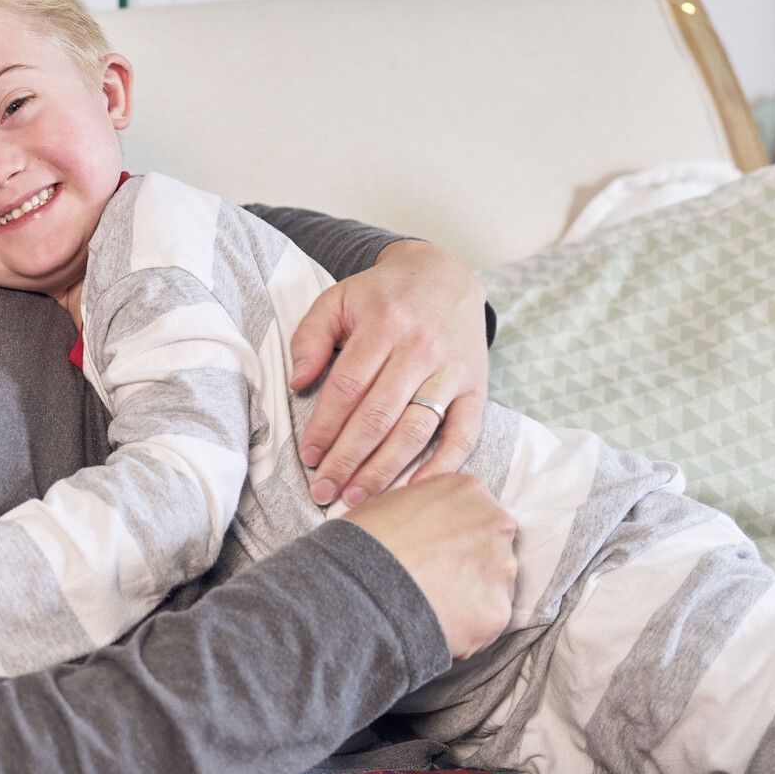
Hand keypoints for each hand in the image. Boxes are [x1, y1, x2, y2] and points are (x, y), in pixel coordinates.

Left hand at [288, 239, 489, 508]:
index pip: (348, 386)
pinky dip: (443, 465)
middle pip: (379, 416)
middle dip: (347, 459)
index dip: (325, 426)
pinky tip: (415, 489)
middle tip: (324, 490)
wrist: (446, 275)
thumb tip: (297, 382)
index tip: (308, 455)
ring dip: (384, 470)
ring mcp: (452, 370)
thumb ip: (310, 336)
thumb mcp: (338, 298)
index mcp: (384, 324)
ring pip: (415, 430)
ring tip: (356, 498)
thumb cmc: (383, 295)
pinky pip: (463, 433)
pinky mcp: (477, 387)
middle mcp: (421, 348)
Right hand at [344, 476, 516, 659]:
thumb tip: (423, 522)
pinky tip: (436, 625)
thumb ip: (423, 508)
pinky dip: (467, 628)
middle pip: (492, 548)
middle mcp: (495, 524)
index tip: (436, 554)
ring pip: (492, 586)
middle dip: (469, 566)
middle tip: (434, 582)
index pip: (476, 514)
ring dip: (469, 597)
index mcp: (468, 491)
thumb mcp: (391, 503)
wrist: (359, 590)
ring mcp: (501, 569)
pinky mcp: (498, 611)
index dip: (455, 538)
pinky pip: (486, 622)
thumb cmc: (363, 543)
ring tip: (431, 606)